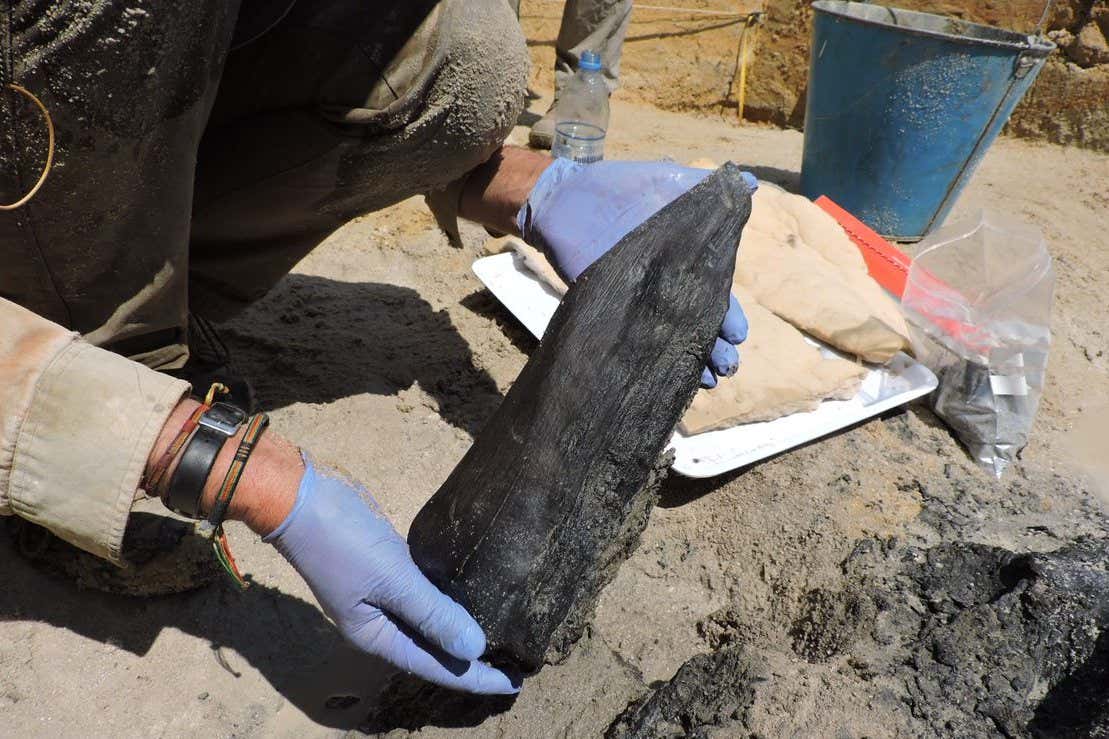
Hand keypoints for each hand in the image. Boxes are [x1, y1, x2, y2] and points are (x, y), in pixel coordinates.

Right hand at [264, 459, 518, 694]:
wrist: (299, 495)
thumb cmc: (340, 539)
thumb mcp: (390, 577)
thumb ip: (432, 612)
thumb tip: (474, 648)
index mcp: (376, 635)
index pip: (435, 665)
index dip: (475, 676)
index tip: (516, 683)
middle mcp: (379, 623)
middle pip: (433, 649)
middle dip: (471, 659)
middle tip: (516, 663)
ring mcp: (381, 595)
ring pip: (429, 621)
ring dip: (461, 629)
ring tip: (501, 635)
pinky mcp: (386, 567)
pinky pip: (424, 592)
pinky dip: (447, 599)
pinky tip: (472, 594)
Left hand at [517, 159, 755, 387]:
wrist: (567, 198)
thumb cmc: (621, 187)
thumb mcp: (667, 182)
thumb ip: (705, 188)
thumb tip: (751, 180)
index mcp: (686, 262)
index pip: (715, 295)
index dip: (730, 316)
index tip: (738, 334)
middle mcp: (667, 287)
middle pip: (698, 324)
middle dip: (715, 347)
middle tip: (728, 364)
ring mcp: (639, 301)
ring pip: (671, 338)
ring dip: (691, 361)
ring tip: (706, 378)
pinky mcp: (611, 308)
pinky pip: (634, 339)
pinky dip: (649, 358)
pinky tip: (663, 374)